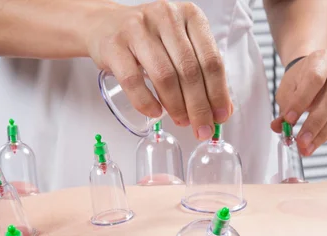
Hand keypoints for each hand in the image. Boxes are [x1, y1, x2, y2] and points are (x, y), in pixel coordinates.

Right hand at [87, 0, 232, 140]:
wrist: (105, 26)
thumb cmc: (149, 39)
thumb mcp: (180, 46)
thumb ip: (202, 73)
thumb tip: (222, 110)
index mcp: (190, 15)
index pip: (211, 59)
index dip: (218, 93)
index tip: (221, 116)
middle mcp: (166, 16)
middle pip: (190, 70)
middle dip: (199, 106)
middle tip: (202, 128)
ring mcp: (138, 29)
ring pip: (164, 76)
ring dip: (176, 106)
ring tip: (182, 121)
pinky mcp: (115, 45)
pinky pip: (133, 81)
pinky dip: (146, 102)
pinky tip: (155, 113)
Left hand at [271, 49, 326, 155]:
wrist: (315, 70)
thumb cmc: (301, 78)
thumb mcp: (287, 89)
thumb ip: (284, 107)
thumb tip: (279, 126)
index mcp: (323, 59)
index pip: (314, 80)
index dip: (302, 101)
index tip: (289, 119)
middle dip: (314, 123)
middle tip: (300, 141)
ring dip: (321, 134)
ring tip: (306, 148)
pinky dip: (326, 134)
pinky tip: (314, 143)